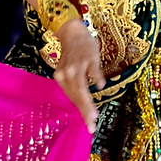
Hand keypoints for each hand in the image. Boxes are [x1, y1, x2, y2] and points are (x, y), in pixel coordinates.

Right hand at [53, 17, 105, 132]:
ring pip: (70, 96)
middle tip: (91, 128)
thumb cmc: (85, 43)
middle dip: (84, 113)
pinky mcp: (59, 75)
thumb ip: (96, 72)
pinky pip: (67, 91)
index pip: (82, 94)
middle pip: (75, 98)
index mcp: (75, 71)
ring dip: (79, 108)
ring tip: (87, 120)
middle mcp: (65, 76)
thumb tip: (101, 86)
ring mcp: (60, 76)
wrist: (70, 33)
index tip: (94, 119)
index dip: (88, 107)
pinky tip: (80, 106)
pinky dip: (74, 99)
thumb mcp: (94, 56)